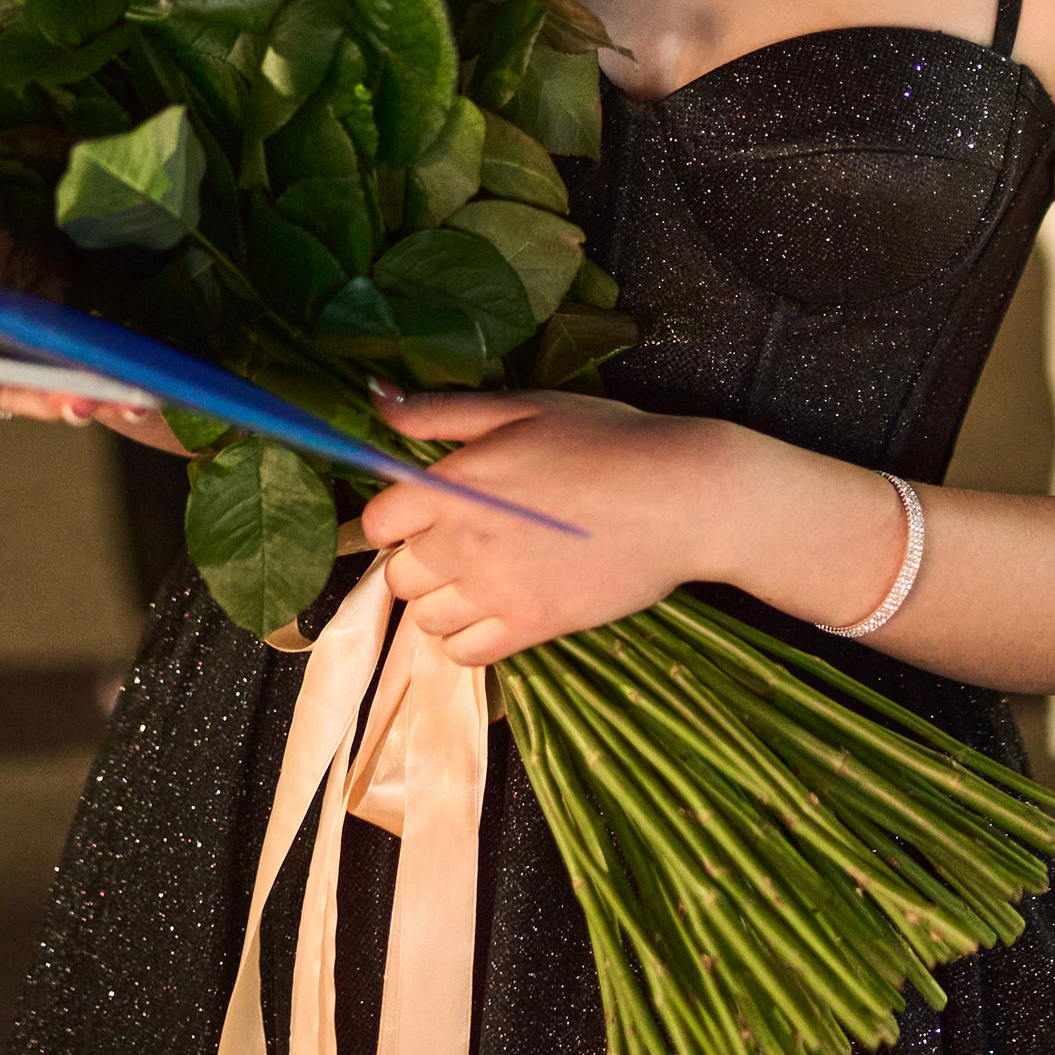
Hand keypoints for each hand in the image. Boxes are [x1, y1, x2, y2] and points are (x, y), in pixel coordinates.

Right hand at [0, 174, 180, 446]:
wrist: (32, 210)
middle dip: (28, 397)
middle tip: (68, 400)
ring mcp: (7, 365)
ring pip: (35, 397)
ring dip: (71, 402)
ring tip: (109, 401)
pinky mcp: (52, 368)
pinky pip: (76, 391)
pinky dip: (108, 400)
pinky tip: (140, 403)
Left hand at [357, 385, 763, 665]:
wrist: (680, 496)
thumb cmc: (605, 440)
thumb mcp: (523, 408)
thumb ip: (441, 412)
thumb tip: (377, 401)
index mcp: (454, 485)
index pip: (375, 521)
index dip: (392, 516)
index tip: (420, 510)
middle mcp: (462, 543)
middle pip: (397, 574)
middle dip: (417, 557)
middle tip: (457, 541)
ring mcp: (495, 591)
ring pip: (425, 618)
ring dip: (440, 599)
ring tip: (477, 576)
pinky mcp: (531, 626)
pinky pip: (464, 653)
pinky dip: (466, 637)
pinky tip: (492, 610)